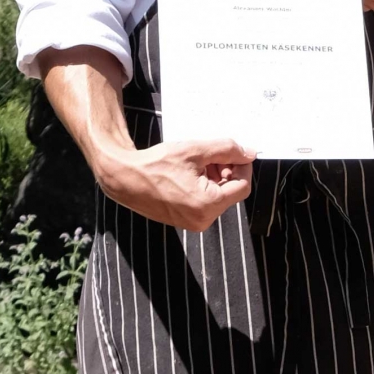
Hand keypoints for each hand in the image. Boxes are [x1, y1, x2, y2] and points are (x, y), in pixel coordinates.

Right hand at [94, 136, 254, 231]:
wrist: (124, 178)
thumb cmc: (155, 165)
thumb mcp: (195, 150)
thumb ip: (226, 150)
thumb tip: (249, 153)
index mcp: (207, 204)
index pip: (243, 186)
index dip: (242, 167)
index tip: (235, 153)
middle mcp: (202, 219)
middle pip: (231, 192)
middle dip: (226, 171)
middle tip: (211, 156)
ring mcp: (193, 223)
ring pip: (219, 196)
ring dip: (215, 177)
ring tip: (196, 163)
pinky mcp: (185, 221)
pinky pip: (206, 203)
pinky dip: (204, 187)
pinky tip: (189, 174)